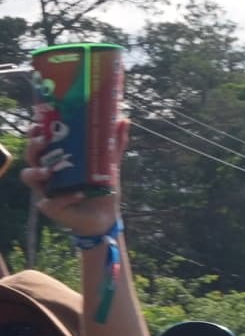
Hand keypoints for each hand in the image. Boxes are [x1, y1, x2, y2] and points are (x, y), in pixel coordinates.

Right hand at [23, 117, 127, 236]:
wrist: (106, 216)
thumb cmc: (101, 188)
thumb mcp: (109, 164)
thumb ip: (115, 144)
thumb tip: (124, 119)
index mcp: (56, 159)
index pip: (39, 142)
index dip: (35, 133)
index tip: (38, 124)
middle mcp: (46, 172)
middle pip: (30, 155)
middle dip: (33, 147)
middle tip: (43, 141)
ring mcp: (45, 190)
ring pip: (29, 176)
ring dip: (38, 171)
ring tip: (50, 171)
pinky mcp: (50, 207)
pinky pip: (51, 202)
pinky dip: (66, 197)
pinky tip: (79, 194)